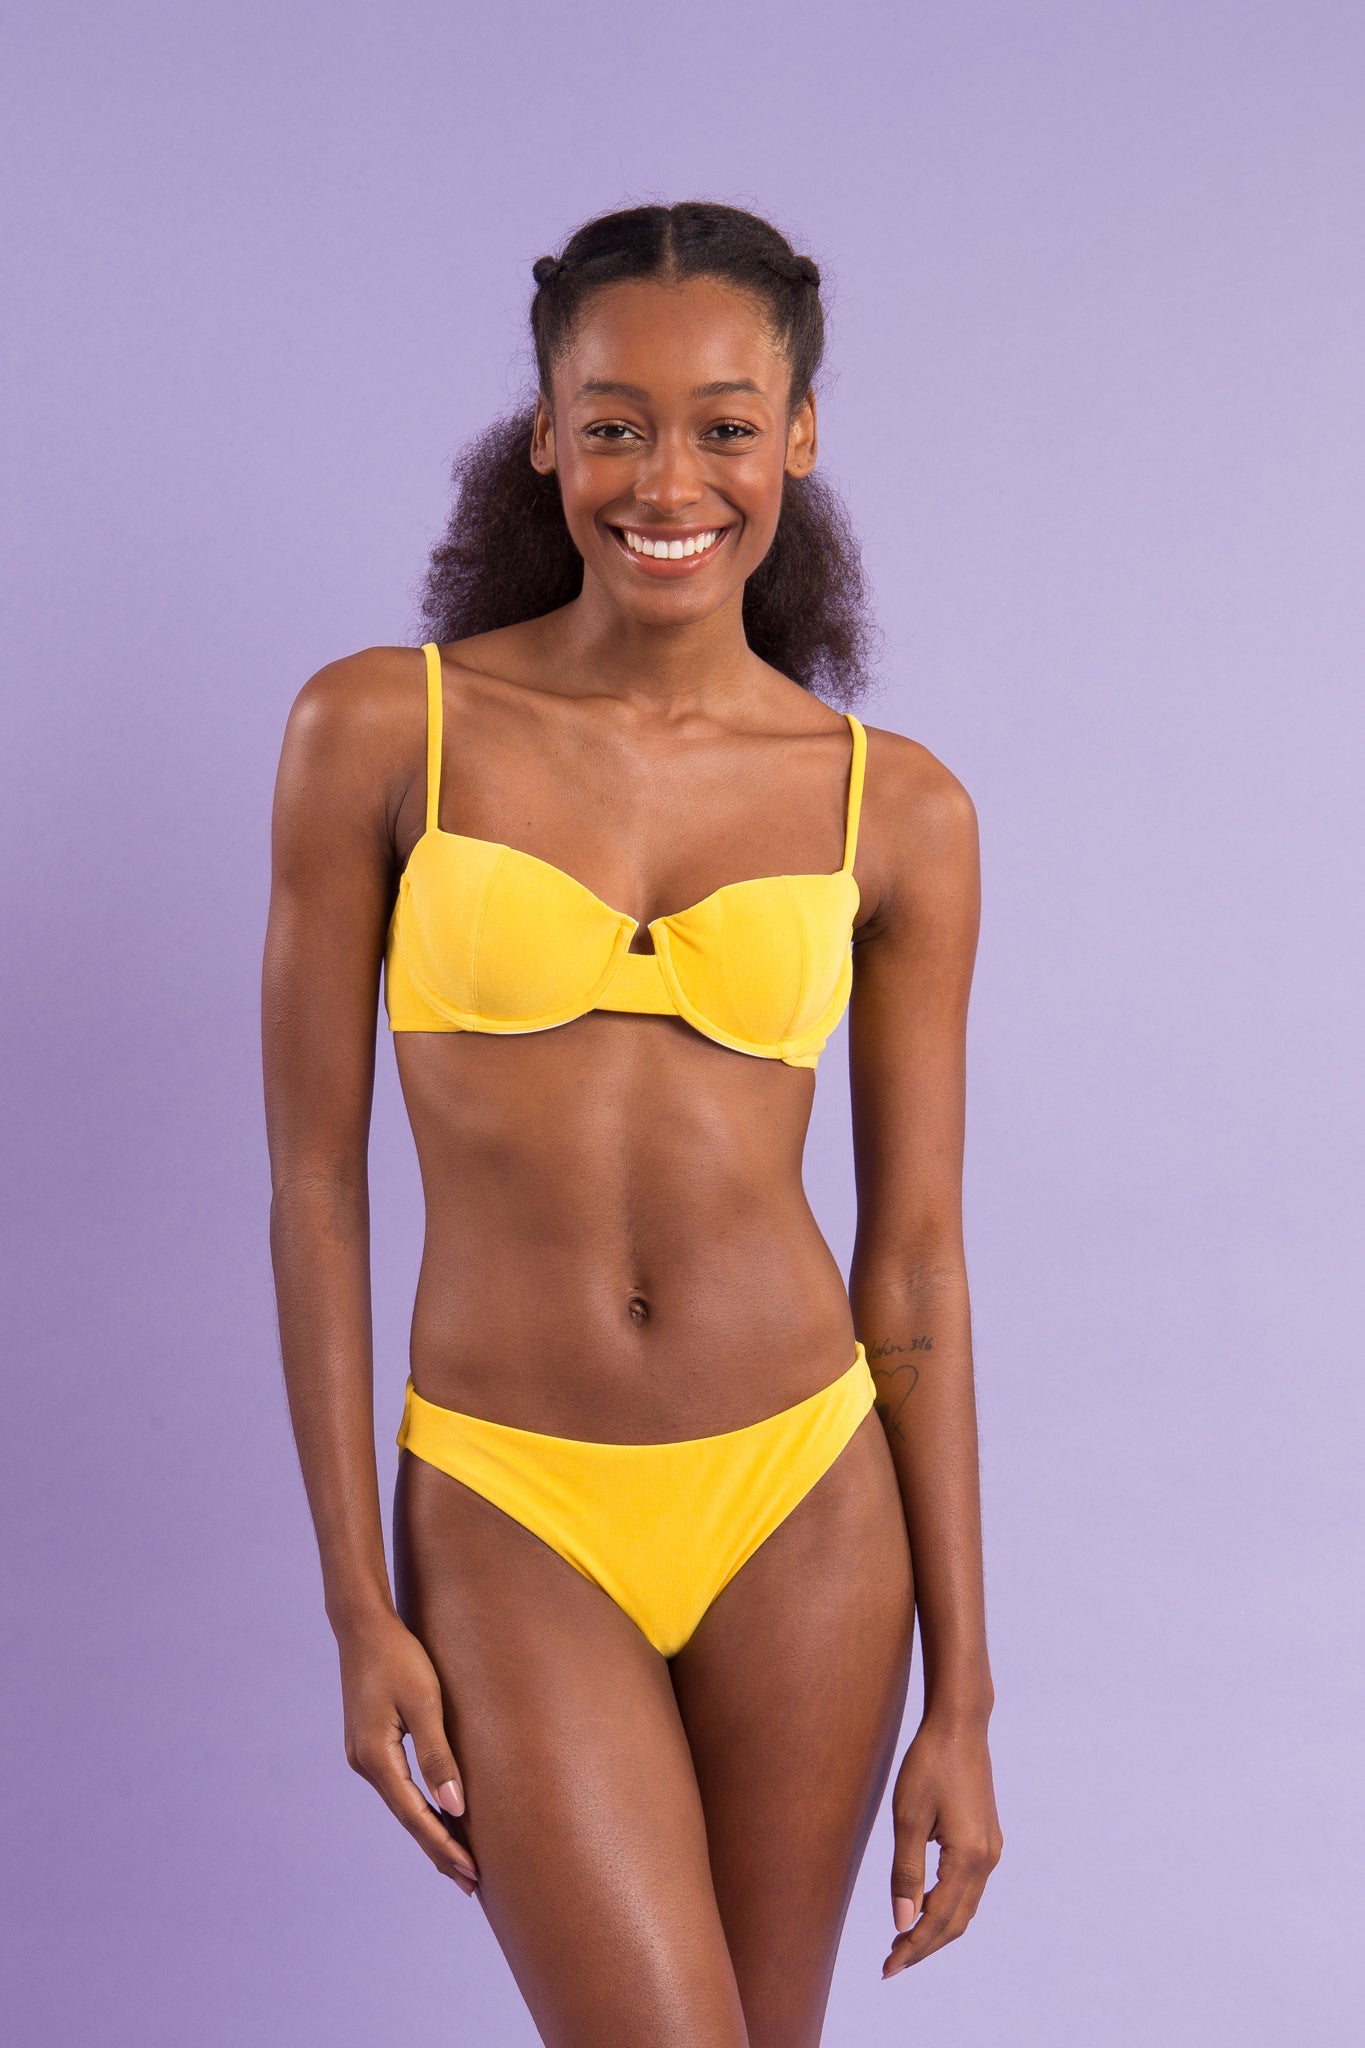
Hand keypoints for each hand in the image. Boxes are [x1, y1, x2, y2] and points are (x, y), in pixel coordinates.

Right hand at [335, 1609, 480, 1896]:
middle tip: (472, 1885)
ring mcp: (364, 1756)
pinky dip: (420, 1807)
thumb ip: (438, 1755)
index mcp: (376, 1758)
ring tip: (460, 1861)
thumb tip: (454, 1806)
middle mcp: (365, 1764)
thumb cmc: (399, 1656)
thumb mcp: (425, 1701)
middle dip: (439, 1850)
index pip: (416, 1816)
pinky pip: (399, 1787)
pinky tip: (438, 1816)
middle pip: (408, 1819)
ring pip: (403, 1805)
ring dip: (431, 1831)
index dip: (445, 1846)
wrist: (362, 1625)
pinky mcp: (370, 1745)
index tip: (471, 1874)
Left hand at [882, 1711, 1001, 1975]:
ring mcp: (991, 1849)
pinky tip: (923, 1907)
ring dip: (936, 1929)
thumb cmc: (928, 1764)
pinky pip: (969, 1889)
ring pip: (965, 1908)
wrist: (960, 1724)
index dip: (913, 1948)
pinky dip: (947, 1907)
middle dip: (924, 1946)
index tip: (887, 1969)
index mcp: (968, 1857)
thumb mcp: (908, 1816)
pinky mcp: (987, 1838)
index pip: (938, 1920)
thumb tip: (902, 1923)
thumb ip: (906, 1872)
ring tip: (902, 1942)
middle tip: (890, 1964)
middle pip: (956, 1922)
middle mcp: (987, 1859)